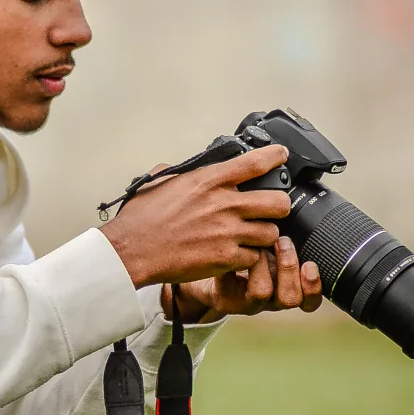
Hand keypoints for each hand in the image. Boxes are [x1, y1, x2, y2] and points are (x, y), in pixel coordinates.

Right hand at [102, 146, 291, 288]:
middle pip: (278, 202)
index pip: (255, 162)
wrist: (132, 251)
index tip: (281, 156)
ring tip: (252, 236)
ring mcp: (228, 233)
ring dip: (264, 235)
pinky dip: (248, 257)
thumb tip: (180, 169)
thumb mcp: (158, 183)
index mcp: (209, 181)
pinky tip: (237, 255)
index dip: (275, 157)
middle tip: (270, 210)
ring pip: (272, 233)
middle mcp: (224, 204)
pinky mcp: (225, 258)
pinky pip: (254, 257)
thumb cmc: (140, 219)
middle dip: (278, 206)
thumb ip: (178, 173)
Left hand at [161, 237, 322, 322]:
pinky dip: (231, 262)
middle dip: (288, 267)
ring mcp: (247, 301)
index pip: (310, 299)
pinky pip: (230, 286)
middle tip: (282, 241)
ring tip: (255, 243)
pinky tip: (226, 246)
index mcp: (286, 286)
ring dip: (262, 265)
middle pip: (291, 298)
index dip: (314, 285)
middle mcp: (271, 298)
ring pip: (263, 292)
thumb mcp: (269, 244)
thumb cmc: (245, 252)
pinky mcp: (225, 299)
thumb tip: (293, 200)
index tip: (311, 264)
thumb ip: (284, 232)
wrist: (210, 271)